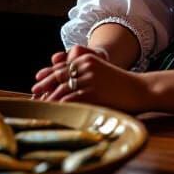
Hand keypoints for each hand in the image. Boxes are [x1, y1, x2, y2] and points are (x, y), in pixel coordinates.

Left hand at [31, 46, 150, 112]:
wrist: (141, 90)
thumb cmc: (121, 86)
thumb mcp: (100, 74)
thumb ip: (84, 77)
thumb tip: (66, 91)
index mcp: (85, 59)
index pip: (60, 69)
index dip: (46, 80)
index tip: (36, 89)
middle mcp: (84, 66)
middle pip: (57, 78)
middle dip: (43, 90)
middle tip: (32, 100)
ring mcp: (88, 78)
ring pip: (61, 90)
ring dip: (48, 100)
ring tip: (39, 109)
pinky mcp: (92, 92)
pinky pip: (70, 100)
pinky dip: (59, 107)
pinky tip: (53, 114)